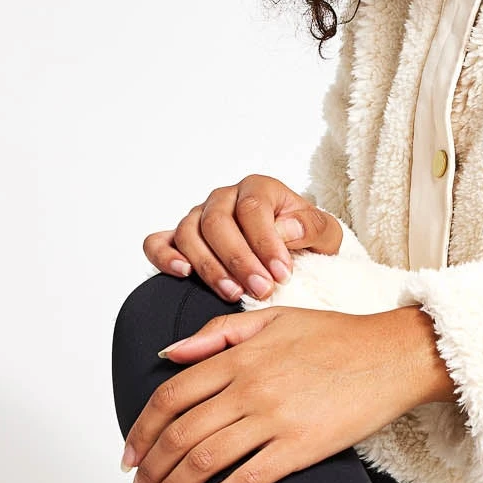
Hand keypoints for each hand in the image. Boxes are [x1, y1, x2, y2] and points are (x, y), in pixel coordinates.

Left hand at [120, 306, 455, 482]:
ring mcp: (274, 419)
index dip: (141, 430)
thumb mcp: (273, 317)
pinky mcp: (300, 447)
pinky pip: (246, 481)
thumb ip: (216, 333)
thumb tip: (168, 356)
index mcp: (238, 356)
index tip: (129, 455)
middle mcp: (248, 387)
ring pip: (204, 460)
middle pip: (179, 434)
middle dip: (149, 469)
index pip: (170, 396)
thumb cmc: (338, 337)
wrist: (394, 355)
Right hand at [143, 175, 342, 299]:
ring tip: (233, 294)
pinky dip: (164, 257)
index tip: (281, 273)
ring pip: (189, 233)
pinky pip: (157, 242)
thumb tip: (286, 230)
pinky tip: (183, 273)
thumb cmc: (305, 240)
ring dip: (209, 266)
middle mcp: (224, 198)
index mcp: (258, 188)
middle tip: (260, 290)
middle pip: (217, 222)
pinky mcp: (179, 239)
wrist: (292, 251)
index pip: (252, 209)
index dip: (265, 242)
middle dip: (239, 260)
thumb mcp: (325, 233)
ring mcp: (198, 217)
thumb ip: (311, 227)